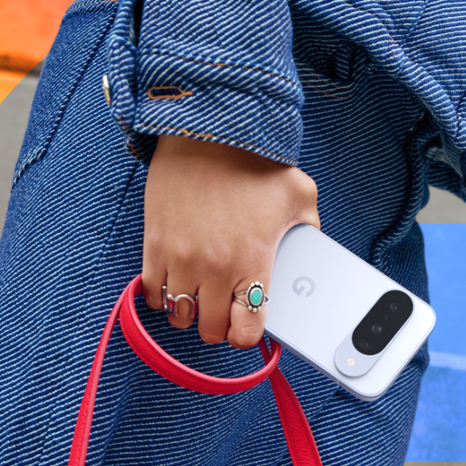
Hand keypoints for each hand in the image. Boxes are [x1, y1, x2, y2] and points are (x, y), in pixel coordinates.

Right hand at [142, 135, 319, 347]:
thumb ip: (310, 231)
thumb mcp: (298, 195)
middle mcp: (214, 268)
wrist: (205, 131)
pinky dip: (163, 295)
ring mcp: (180, 260)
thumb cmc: (252, 162)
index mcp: (253, 262)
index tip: (248, 324)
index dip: (247, 334)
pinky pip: (152, 293)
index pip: (245, 330)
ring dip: (191, 311)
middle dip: (220, 325)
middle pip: (211, 331)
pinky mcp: (154, 246)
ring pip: (179, 316)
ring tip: (201, 293)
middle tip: (225, 307)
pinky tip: (177, 280)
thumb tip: (313, 253)